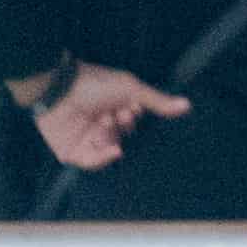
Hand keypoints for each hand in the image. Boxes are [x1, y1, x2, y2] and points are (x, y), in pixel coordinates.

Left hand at [31, 60, 189, 175]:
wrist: (59, 89)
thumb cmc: (94, 83)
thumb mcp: (131, 89)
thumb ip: (157, 101)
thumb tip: (187, 105)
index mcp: (113, 109)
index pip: (132, 123)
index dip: (134, 117)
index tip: (131, 107)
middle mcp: (101, 124)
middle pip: (122, 137)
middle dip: (122, 126)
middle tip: (118, 114)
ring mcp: (86, 139)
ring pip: (108, 150)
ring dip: (112, 138)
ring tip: (106, 122)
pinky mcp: (73, 151)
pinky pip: (92, 163)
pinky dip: (104, 159)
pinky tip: (113, 150)